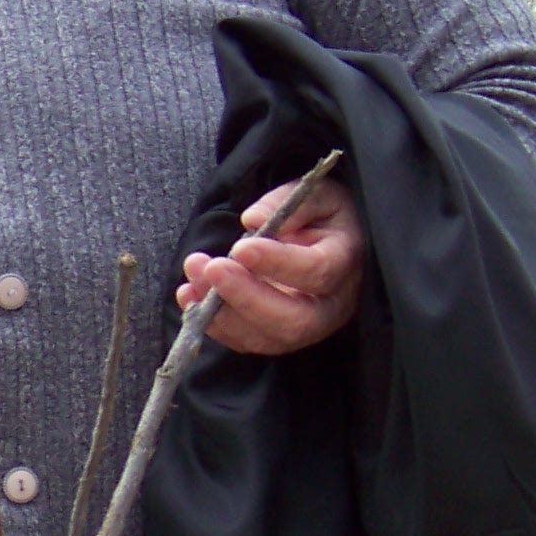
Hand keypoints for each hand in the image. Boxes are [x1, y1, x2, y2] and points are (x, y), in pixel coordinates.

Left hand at [177, 175, 364, 354]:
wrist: (324, 239)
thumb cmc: (322, 215)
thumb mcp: (317, 194)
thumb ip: (287, 203)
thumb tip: (252, 220)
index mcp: (345, 263)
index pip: (316, 272)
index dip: (277, 263)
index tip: (241, 247)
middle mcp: (329, 305)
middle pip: (292, 320)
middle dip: (245, 297)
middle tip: (212, 268)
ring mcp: (304, 328)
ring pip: (265, 337)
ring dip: (221, 311)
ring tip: (193, 275)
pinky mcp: (276, 336)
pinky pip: (245, 341)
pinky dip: (213, 323)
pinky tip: (190, 295)